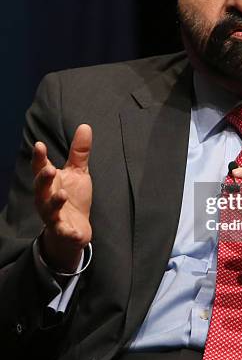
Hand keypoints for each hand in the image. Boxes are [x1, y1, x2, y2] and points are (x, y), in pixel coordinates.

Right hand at [32, 124, 92, 273]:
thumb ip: (79, 152)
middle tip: (50, 170)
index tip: (39, 145)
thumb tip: (85, 126)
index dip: (39, 157)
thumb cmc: (72, 197)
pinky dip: (70, 233)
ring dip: (55, 202)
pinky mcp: (63, 231)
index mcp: (50, 182)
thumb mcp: (78, 173)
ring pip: (50, 210)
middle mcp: (47, 198)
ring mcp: (54, 216)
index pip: (41, 168)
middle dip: (43, 179)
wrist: (72, 230)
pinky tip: (76, 233)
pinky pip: (64, 232)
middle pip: (40, 188)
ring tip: (62, 194)